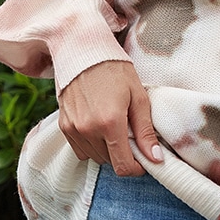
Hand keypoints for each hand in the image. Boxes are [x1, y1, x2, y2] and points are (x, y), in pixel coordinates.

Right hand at [58, 59, 161, 175]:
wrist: (84, 52)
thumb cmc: (115, 71)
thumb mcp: (138, 97)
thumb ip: (145, 131)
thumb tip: (156, 158)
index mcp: (110, 123)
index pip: (123, 166)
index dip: (136, 168)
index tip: (143, 159)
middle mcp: (88, 129)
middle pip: (109, 162)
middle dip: (123, 153)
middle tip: (130, 133)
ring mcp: (73, 129)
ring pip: (95, 157)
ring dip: (107, 149)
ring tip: (114, 126)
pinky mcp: (64, 126)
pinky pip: (80, 149)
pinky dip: (92, 144)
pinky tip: (99, 125)